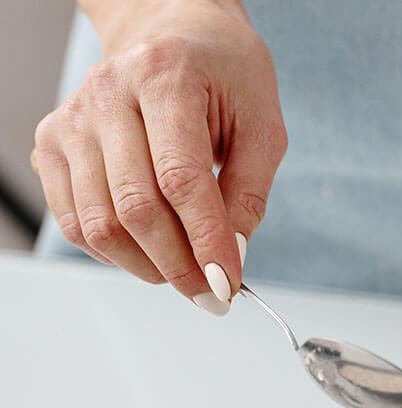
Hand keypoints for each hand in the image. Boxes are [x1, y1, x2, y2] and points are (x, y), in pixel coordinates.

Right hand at [34, 0, 286, 313]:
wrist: (174, 34)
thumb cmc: (223, 76)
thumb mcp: (263, 125)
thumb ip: (250, 193)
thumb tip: (232, 256)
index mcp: (165, 77)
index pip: (180, 179)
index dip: (206, 241)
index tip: (228, 285)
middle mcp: (108, 94)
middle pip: (136, 207)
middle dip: (180, 266)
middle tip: (212, 295)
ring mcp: (74, 120)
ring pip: (100, 223)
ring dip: (148, 266)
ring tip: (185, 273)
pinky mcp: (54, 144)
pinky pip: (74, 221)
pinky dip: (114, 253)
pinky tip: (148, 251)